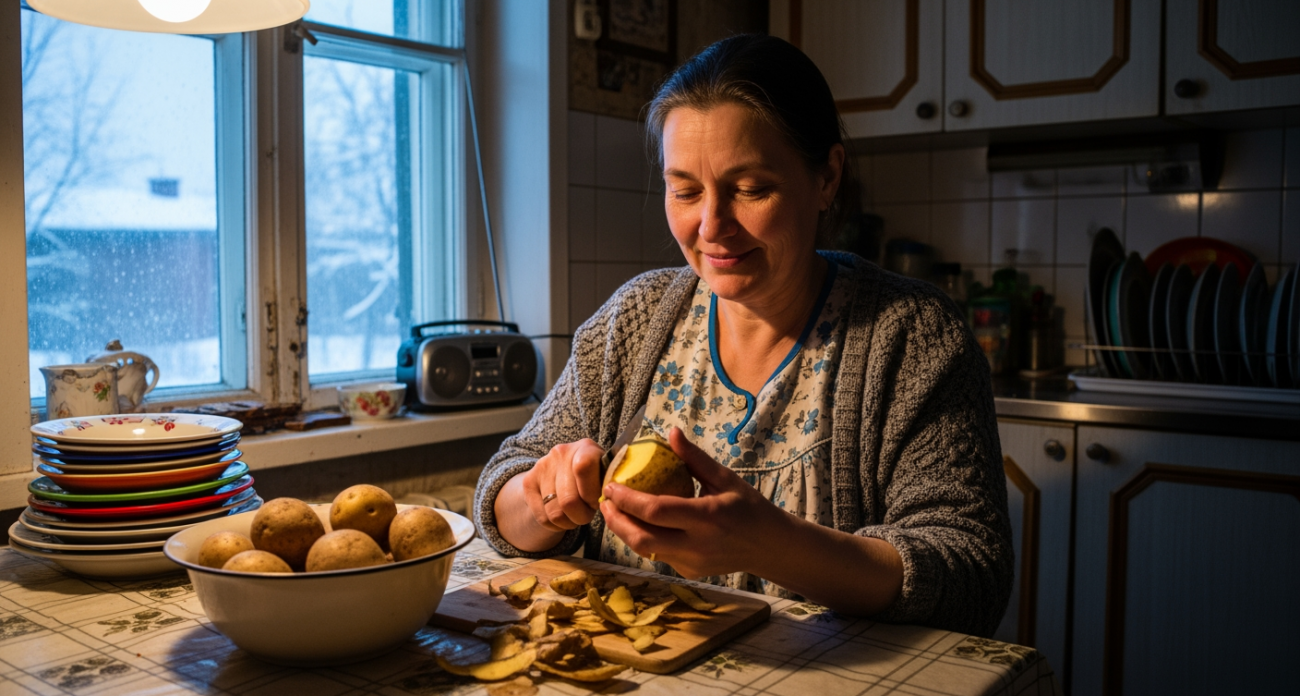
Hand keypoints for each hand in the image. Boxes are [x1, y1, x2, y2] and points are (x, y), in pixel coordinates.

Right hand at [517, 439, 604, 532]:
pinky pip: (543, 518)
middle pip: (569, 500)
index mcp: (585, 447)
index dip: (591, 494)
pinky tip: (563, 517)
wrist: (565, 474)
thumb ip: (609, 485)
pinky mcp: (528, 482)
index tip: (596, 502)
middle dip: (582, 515)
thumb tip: (611, 501)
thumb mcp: (606, 477)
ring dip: (569, 522)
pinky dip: (556, 525)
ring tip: (575, 514)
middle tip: (587, 513)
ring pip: (555, 513)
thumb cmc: (594, 479)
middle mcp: (561, 453)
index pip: (584, 468)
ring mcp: (542, 466)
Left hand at [599, 427, 782, 577]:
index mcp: (707, 516)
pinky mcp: (689, 572)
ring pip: (645, 550)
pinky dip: (644, 539)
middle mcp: (697, 544)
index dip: (627, 499)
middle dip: (615, 520)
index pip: (656, 511)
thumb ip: (694, 458)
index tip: (611, 485)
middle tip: (604, 501)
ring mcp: (692, 563)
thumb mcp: (725, 478)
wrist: (770, 547)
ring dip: (624, 531)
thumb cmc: (749, 508)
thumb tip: (671, 432)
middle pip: (641, 539)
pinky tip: (638, 524)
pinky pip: (658, 555)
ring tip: (614, 511)